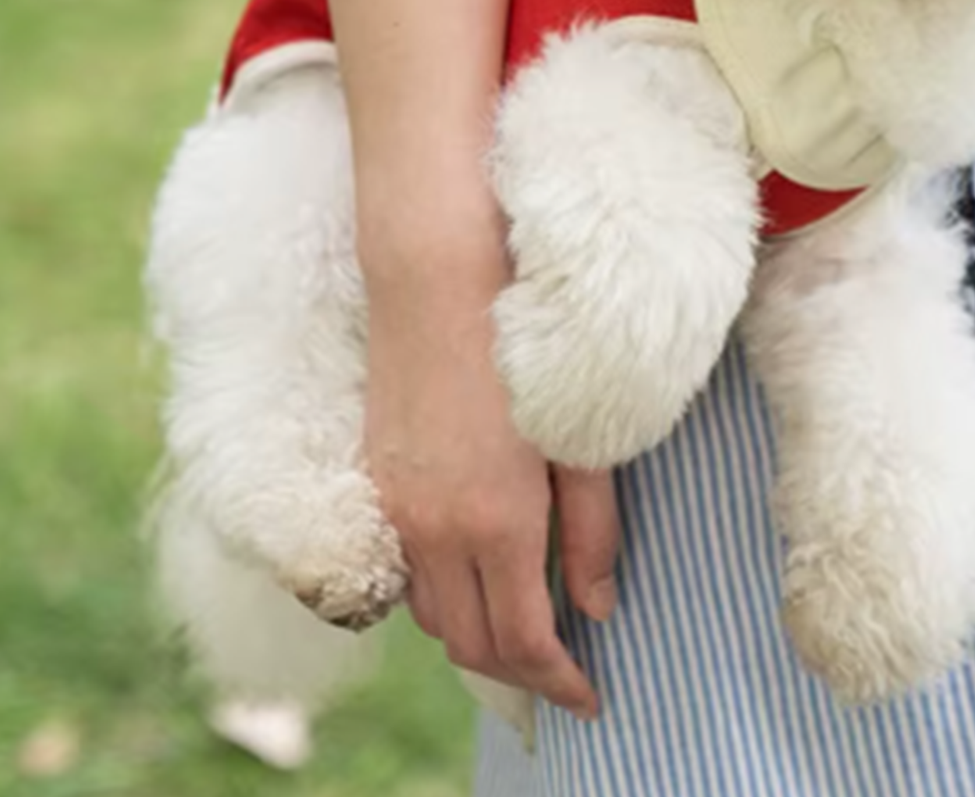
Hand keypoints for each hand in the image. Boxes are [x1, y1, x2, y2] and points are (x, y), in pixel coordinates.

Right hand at [363, 262, 617, 719]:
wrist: (436, 278)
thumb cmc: (522, 346)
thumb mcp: (579, 438)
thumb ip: (591, 527)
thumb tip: (597, 605)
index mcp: (495, 522)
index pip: (522, 643)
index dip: (558, 682)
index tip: (590, 697)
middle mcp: (434, 530)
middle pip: (470, 646)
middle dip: (518, 674)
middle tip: (563, 673)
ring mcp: (397, 508)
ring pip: (431, 614)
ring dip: (476, 634)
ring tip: (526, 622)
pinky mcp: (378, 481)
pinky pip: (407, 570)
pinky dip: (442, 593)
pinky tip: (478, 570)